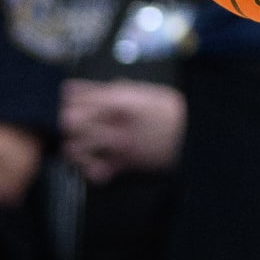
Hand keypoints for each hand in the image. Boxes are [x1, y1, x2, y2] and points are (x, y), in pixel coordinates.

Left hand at [59, 79, 186, 183]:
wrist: (193, 135)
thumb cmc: (172, 111)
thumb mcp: (148, 91)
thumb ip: (120, 90)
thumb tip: (102, 87)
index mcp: (120, 100)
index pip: (80, 97)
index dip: (69, 97)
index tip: (66, 97)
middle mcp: (114, 124)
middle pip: (71, 121)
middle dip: (67, 119)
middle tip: (68, 119)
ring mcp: (116, 147)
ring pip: (75, 148)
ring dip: (72, 143)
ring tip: (75, 141)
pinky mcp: (122, 166)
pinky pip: (93, 172)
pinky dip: (88, 167)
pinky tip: (90, 161)